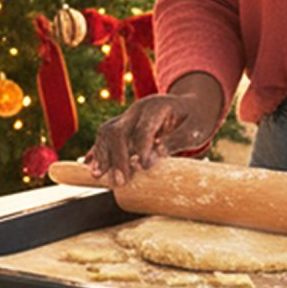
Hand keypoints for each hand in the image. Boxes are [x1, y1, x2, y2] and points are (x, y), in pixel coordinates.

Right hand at [86, 73, 225, 185]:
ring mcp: (128, 117)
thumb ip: (177, 140)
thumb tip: (157, 155)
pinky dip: (97, 151)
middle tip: (120, 181)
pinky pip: (105, 138)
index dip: (142, 148)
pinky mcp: (124, 126)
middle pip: (118, 131)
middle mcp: (137, 110)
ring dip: (102, 155)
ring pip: (107, 133)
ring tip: (98, 175)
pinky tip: (89, 165)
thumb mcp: (196, 128)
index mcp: (155, 107)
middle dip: (116, 157)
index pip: (142, 128)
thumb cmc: (196, 118)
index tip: (144, 167)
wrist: (192, 106)